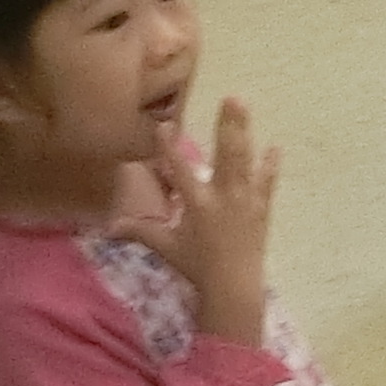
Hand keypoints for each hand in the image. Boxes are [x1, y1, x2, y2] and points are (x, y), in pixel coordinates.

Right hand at [122, 94, 278, 343]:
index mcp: (197, 204)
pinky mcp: (261, 207)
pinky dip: (269, 164)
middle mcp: (223, 196)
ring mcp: (245, 199)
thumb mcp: (167, 247)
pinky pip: (267, 181)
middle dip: (228, 126)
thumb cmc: (197, 266)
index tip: (165, 125)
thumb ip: (141, 232)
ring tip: (245, 107)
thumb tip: (109, 228)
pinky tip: (275, 147)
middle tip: (232, 98)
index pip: (180, 171)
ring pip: (246, 160)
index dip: (170, 148)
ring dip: (245, 132)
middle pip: (226, 155)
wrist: (234, 286)